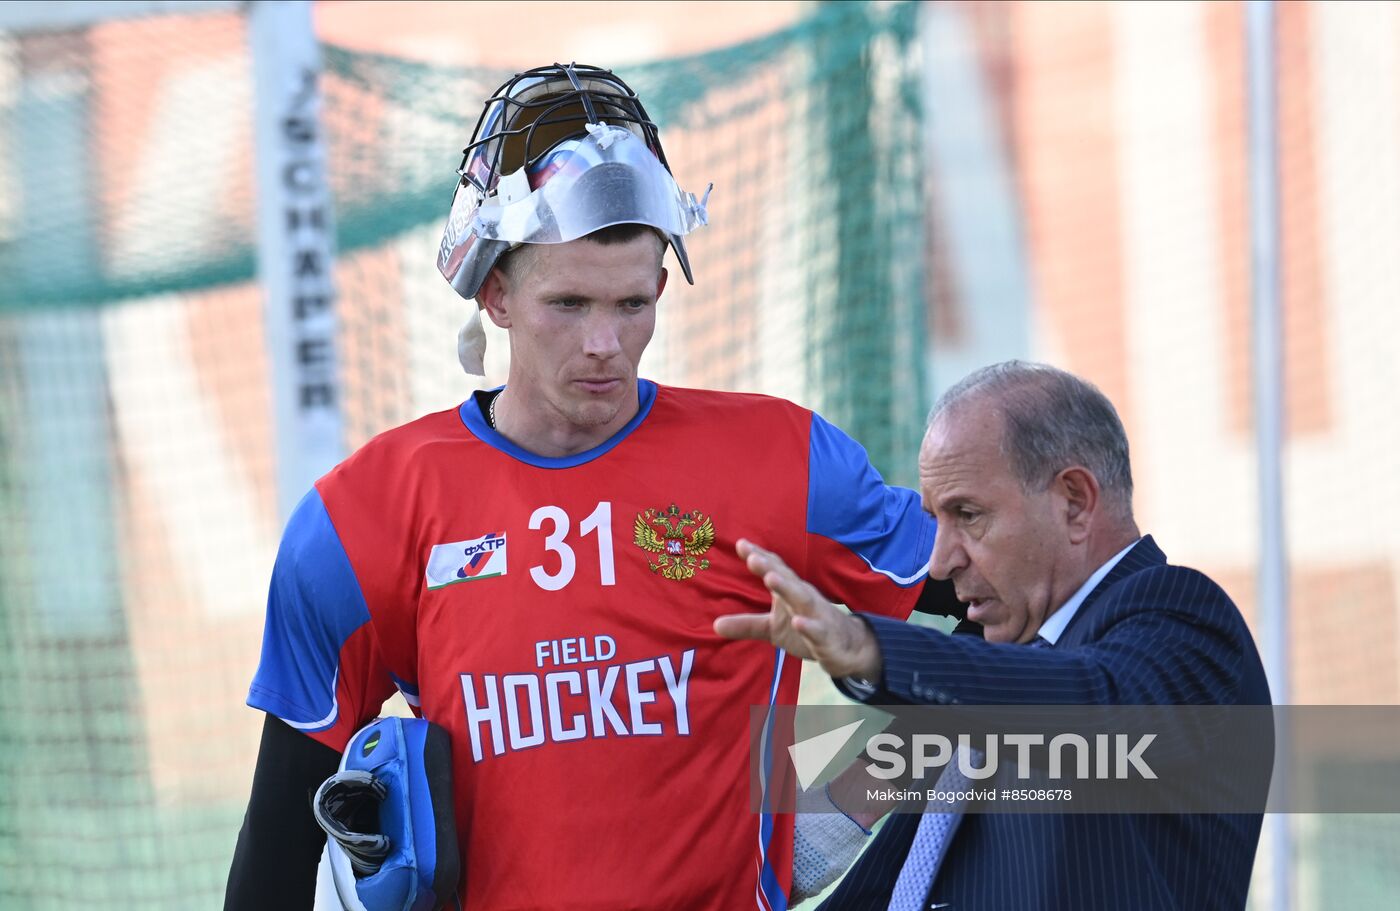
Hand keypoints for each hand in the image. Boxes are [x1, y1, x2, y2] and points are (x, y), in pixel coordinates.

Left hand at [712, 539, 882, 680]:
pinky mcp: (827, 637)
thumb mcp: (772, 628)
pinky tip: (797, 622)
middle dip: (770, 567)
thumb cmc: (806, 628)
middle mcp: (804, 598)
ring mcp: (817, 616)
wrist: (848, 647)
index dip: (759, 557)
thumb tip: (715, 625)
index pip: (775, 569)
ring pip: (803, 599)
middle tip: (752, 556)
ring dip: (787, 588)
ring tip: (771, 578)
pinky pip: (818, 631)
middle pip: (787, 579)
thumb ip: (746, 624)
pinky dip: (808, 626)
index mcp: (791, 592)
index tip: (740, 543)